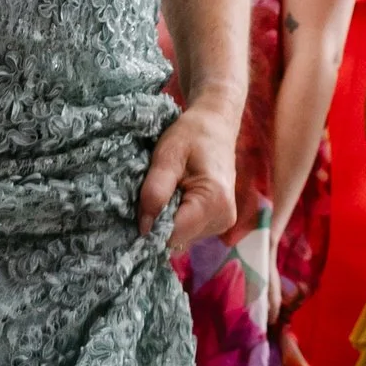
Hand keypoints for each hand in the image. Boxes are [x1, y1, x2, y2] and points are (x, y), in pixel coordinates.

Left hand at [140, 100, 237, 255]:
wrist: (216, 126)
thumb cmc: (191, 135)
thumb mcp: (167, 156)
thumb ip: (154, 192)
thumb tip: (144, 228)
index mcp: (214, 202)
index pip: (173, 234)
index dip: (152, 224)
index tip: (142, 204)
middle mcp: (223, 218)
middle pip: (177, 239)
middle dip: (159, 221)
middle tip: (157, 191)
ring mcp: (223, 223)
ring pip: (182, 237)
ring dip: (168, 219)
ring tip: (170, 190)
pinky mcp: (219, 222)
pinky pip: (189, 231)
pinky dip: (178, 218)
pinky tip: (178, 196)